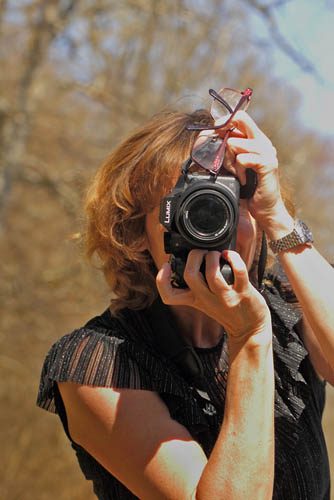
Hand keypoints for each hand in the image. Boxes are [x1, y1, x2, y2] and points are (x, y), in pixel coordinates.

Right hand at [156, 249, 270, 343]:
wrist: (249, 329)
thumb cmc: (227, 310)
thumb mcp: (205, 301)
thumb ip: (197, 285)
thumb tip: (192, 257)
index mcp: (194, 300)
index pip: (169, 296)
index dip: (161, 280)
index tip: (166, 266)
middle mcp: (207, 299)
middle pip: (190, 276)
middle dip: (193, 256)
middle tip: (200, 253)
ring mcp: (225, 297)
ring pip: (212, 273)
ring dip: (212, 257)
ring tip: (216, 254)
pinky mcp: (243, 293)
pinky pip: (239, 272)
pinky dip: (234, 258)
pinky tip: (230, 255)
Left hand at [218, 111, 293, 236]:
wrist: (266, 210)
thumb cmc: (249, 190)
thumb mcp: (234, 167)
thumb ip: (226, 153)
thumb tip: (207, 141)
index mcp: (256, 140)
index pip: (240, 117)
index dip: (223, 122)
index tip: (213, 133)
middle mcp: (263, 142)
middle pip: (240, 120)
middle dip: (224, 134)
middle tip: (222, 154)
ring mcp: (267, 152)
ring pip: (236, 143)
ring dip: (229, 160)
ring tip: (236, 174)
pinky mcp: (268, 165)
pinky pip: (243, 158)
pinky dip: (239, 170)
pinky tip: (243, 179)